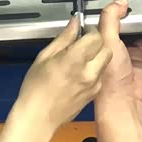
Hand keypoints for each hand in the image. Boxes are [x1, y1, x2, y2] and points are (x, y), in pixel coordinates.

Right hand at [15, 17, 112, 133]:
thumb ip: (64, 38)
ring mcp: (94, 84)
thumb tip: (74, 23)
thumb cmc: (36, 89)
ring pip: (105, 61)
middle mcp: (88, 71)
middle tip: (83, 42)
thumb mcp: (44, 56)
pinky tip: (78, 72)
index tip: (82, 30)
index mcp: (75, 59)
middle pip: (105, 47)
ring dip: (96, 55)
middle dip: (96, 42)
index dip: (89, 30)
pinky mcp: (94, 93)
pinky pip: (100, 74)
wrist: (38, 118)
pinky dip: (94, 69)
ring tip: (79, 58)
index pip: (95, 36)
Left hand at [95, 0, 141, 115]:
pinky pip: (141, 40)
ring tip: (137, 13)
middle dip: (121, 15)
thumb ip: (110, 20)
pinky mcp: (137, 57)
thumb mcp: (108, 42)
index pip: (100, 20)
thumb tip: (117, 2)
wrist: (126, 101)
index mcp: (94, 43)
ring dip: (133, 24)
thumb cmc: (109, 80)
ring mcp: (122, 52)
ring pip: (128, 31)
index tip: (116, 0)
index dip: (107, 10)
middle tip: (128, 5)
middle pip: (115, 24)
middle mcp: (107, 47)